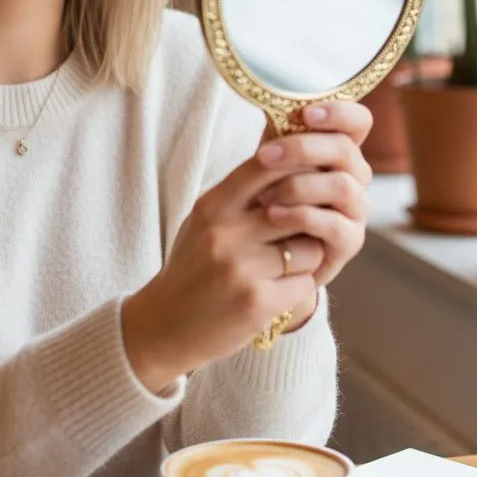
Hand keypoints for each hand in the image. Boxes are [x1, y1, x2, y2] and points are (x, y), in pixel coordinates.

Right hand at [121, 105, 369, 393]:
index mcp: (212, 206)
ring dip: (306, 257)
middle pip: (297, 205)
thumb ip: (240, 192)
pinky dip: (299, 287)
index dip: (296, 163)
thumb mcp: (206, 220)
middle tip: (302, 230)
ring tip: (283, 267)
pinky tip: (276, 292)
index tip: (312, 171)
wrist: (165, 325)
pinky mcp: (257, 302)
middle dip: (308, 218)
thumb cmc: (193, 266)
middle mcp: (225, 232)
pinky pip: (305, 283)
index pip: (265, 165)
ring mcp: (240, 268)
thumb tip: (283, 151)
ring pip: (308, 247)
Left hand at [258, 101, 371, 298]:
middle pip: (346, 149)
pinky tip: (273, 215)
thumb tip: (265, 95)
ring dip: (298, 185)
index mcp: (338, 150)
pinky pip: (334, 224)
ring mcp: (356, 209)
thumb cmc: (266, 199)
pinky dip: (301, 215)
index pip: (358, 121)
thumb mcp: (268, 163)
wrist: (263, 253)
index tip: (306, 113)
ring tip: (263, 196)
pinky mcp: (349, 242)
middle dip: (303, 148)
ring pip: (342, 185)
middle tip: (264, 156)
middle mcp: (355, 176)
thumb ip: (276, 135)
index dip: (339, 112)